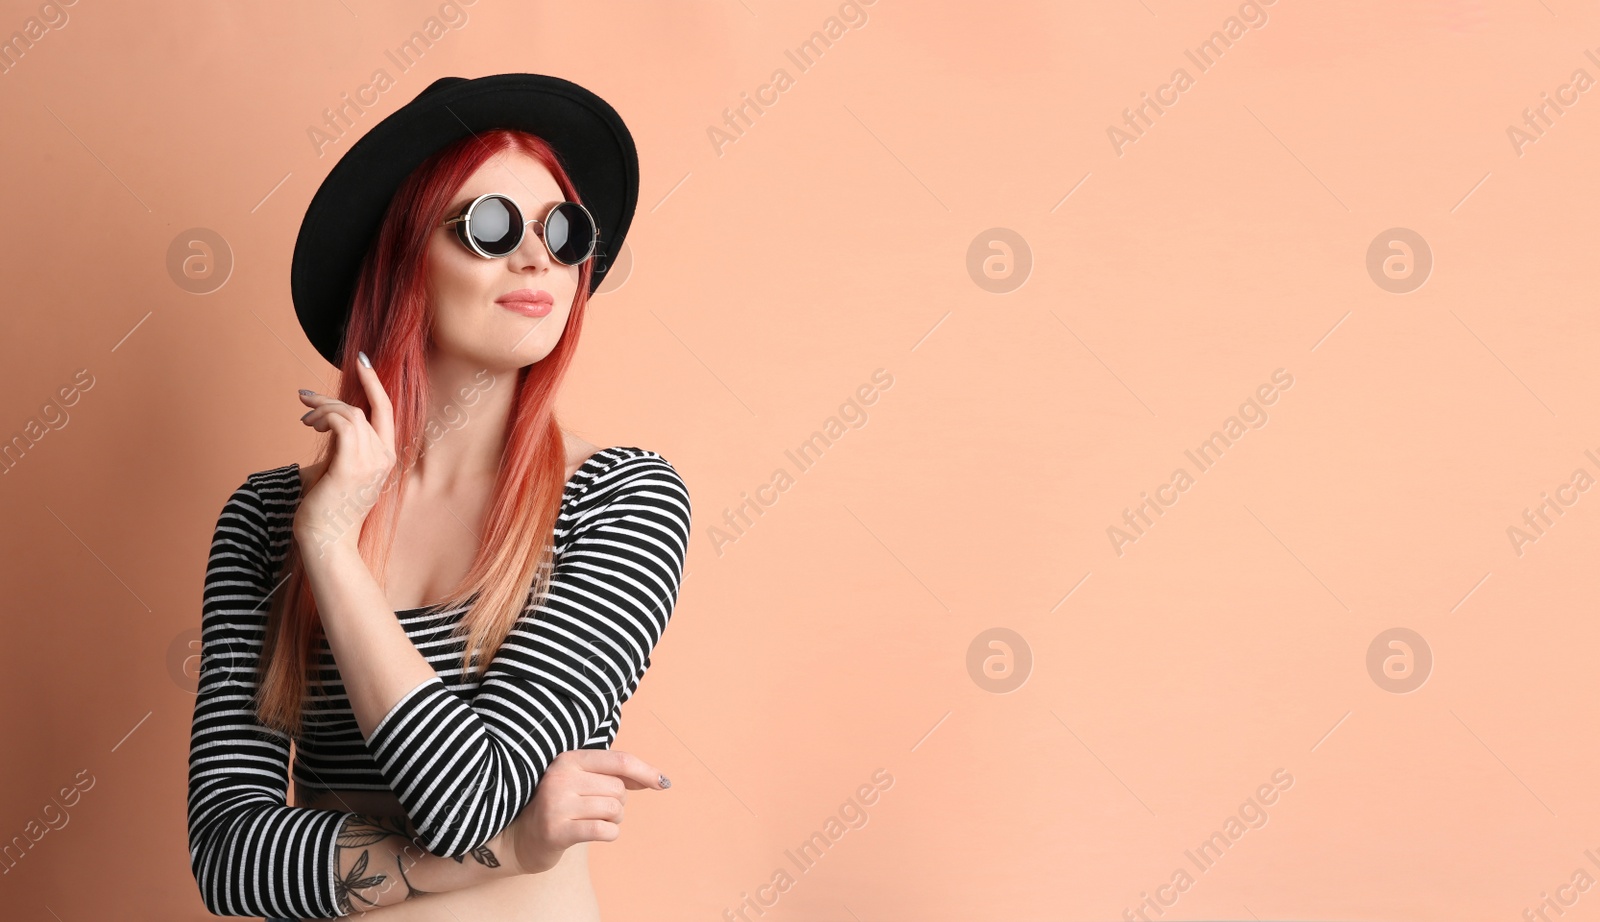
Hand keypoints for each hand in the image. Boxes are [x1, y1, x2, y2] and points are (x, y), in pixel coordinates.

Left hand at [292, 351, 396, 552]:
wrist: (325, 541)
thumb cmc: (327, 508)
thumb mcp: (337, 468)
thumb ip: (339, 445)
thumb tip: (323, 421)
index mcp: (385, 457)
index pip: (386, 410)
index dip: (375, 383)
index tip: (362, 361)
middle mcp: (383, 457)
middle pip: (364, 408)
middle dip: (331, 397)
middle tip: (303, 396)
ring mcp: (370, 463)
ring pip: (350, 414)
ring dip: (322, 409)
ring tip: (304, 419)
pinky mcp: (350, 467)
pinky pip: (340, 424)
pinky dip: (322, 417)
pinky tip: (308, 425)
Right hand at [508, 749, 670, 875]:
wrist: (520, 838)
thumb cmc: (560, 807)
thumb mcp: (582, 781)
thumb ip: (615, 775)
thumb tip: (657, 780)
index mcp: (568, 759)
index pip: (619, 761)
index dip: (646, 771)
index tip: (663, 783)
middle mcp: (560, 777)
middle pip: (619, 789)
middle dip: (618, 803)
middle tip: (596, 810)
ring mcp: (556, 804)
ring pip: (614, 810)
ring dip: (613, 820)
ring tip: (591, 821)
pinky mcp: (556, 830)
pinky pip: (605, 830)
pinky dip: (610, 834)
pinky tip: (596, 833)